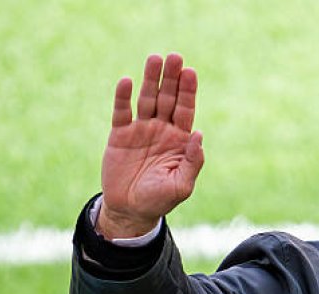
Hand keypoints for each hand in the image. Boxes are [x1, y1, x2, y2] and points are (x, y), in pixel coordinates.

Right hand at [98, 53, 204, 238]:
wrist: (130, 210)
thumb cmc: (160, 199)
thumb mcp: (182, 185)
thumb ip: (193, 161)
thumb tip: (198, 134)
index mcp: (180, 140)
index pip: (185, 110)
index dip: (188, 91)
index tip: (190, 72)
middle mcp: (162, 130)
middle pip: (168, 98)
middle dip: (172, 78)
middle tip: (175, 57)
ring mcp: (140, 130)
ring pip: (146, 99)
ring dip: (150, 79)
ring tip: (154, 59)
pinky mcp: (120, 135)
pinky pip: (122, 112)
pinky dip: (123, 97)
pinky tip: (127, 81)